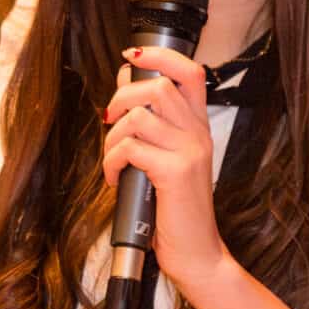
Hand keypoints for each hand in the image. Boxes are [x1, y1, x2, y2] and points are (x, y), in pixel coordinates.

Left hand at [101, 46, 227, 293]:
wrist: (197, 253)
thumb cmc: (177, 210)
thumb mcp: (167, 161)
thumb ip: (151, 127)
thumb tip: (125, 87)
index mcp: (198, 128)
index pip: (191, 72)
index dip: (160, 55)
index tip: (131, 56)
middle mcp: (198, 134)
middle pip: (159, 86)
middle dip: (122, 96)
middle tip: (109, 120)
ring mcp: (189, 152)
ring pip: (140, 116)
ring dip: (113, 135)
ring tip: (112, 158)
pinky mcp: (175, 173)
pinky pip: (131, 149)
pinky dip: (112, 161)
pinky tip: (115, 179)